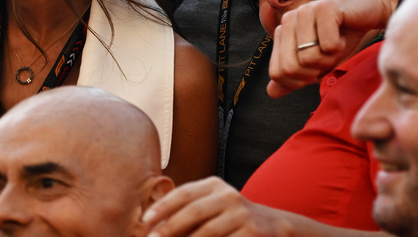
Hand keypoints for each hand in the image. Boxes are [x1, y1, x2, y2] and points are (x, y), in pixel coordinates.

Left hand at [142, 177, 282, 236]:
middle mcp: (228, 196)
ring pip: (206, 232)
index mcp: (214, 185)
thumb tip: (152, 227)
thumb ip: (188, 211)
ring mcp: (241, 214)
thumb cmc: (231, 219)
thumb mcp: (212, 206)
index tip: (145, 221)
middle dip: (169, 228)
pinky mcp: (250, 233)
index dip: (163, 206)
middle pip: (193, 212)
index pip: (184, 193)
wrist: (272, 227)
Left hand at [267, 0, 401, 97]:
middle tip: (327, 55)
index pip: (277, 73)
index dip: (300, 80)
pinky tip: (343, 34)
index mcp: (282, 33)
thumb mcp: (318, 64)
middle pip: (289, 68)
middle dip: (314, 71)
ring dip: (329, 59)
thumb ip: (295, 77)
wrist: (370, 11)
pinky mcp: (324, 7)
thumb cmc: (343, 37)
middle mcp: (288, 20)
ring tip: (336, 43)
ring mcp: (304, 11)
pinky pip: (327, 46)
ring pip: (308, 58)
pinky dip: (340, 47)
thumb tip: (270, 92)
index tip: (316, 67)